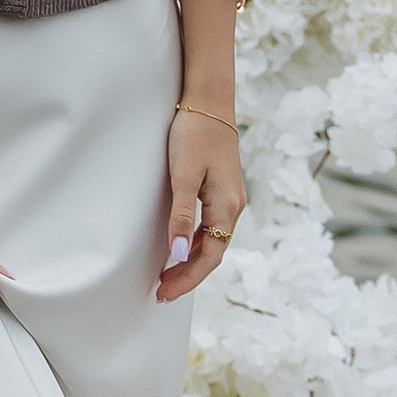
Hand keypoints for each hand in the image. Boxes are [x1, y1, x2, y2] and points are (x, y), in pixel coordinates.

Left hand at [159, 101, 245, 299]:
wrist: (209, 102)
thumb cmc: (194, 136)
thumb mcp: (183, 176)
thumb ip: (182, 216)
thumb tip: (179, 254)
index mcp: (227, 207)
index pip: (209, 257)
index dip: (187, 279)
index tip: (164, 293)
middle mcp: (234, 206)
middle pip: (213, 253)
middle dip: (189, 275)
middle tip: (161, 291)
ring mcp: (230, 198)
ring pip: (213, 241)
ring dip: (192, 260)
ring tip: (167, 275)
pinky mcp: (222, 189)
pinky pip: (212, 226)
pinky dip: (196, 242)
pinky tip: (181, 246)